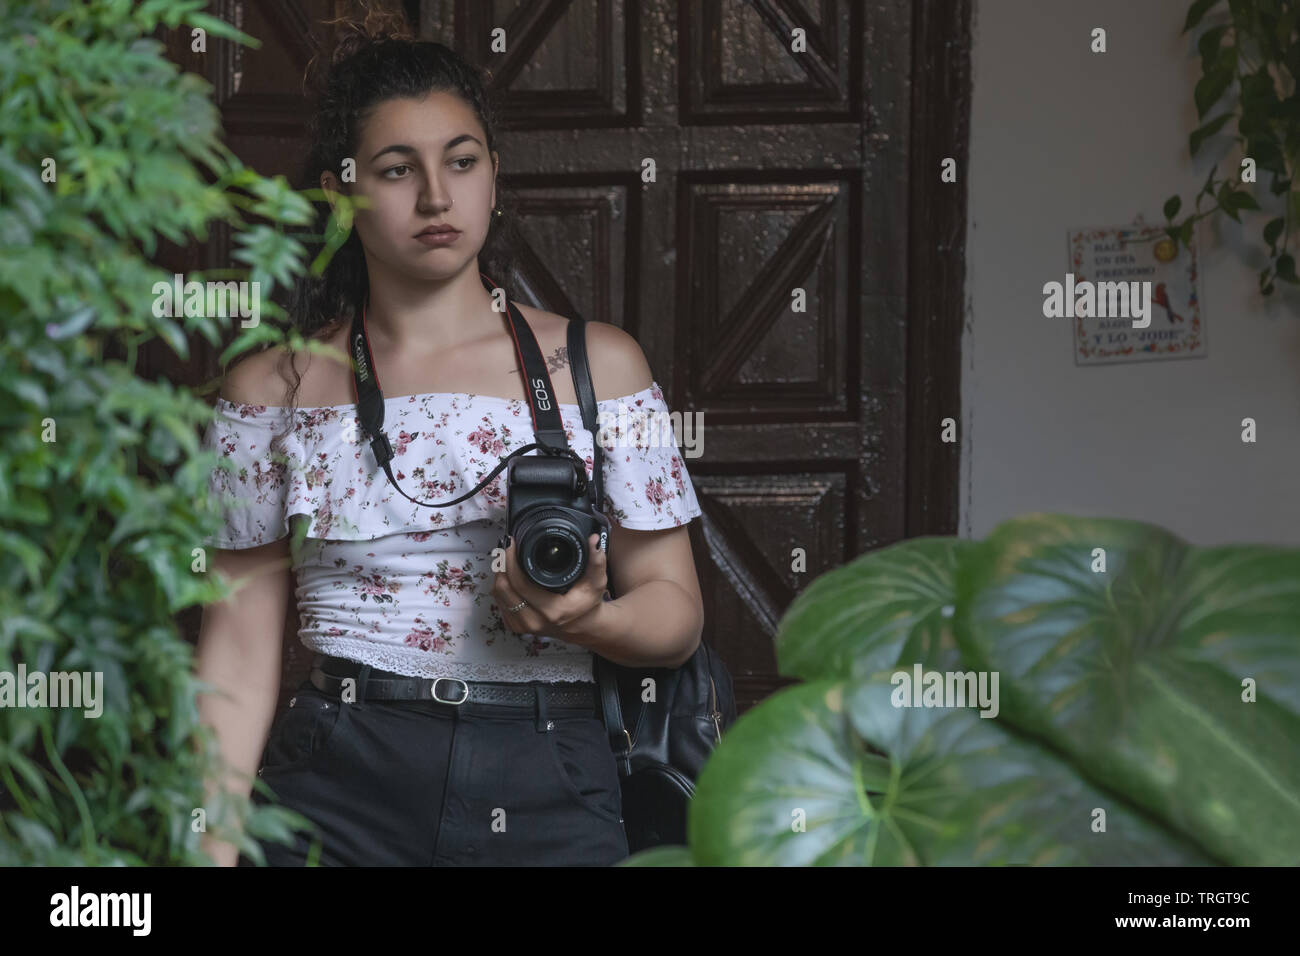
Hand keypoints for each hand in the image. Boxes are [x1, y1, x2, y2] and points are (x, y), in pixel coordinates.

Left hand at [492, 532, 608, 644]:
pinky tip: (508, 574)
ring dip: (499, 574)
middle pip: (503, 588)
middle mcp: (533, 621)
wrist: (582, 627)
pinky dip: (501, 586)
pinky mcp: (515, 626)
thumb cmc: (587, 604)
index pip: (520, 584)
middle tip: (506, 546)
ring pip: (498, 594)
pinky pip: (500, 602)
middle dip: (501, 563)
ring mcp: (522, 626)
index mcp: (551, 611)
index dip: (511, 561)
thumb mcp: (597, 582)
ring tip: (505, 557)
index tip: (511, 543)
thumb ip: (596, 561)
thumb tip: (593, 540)